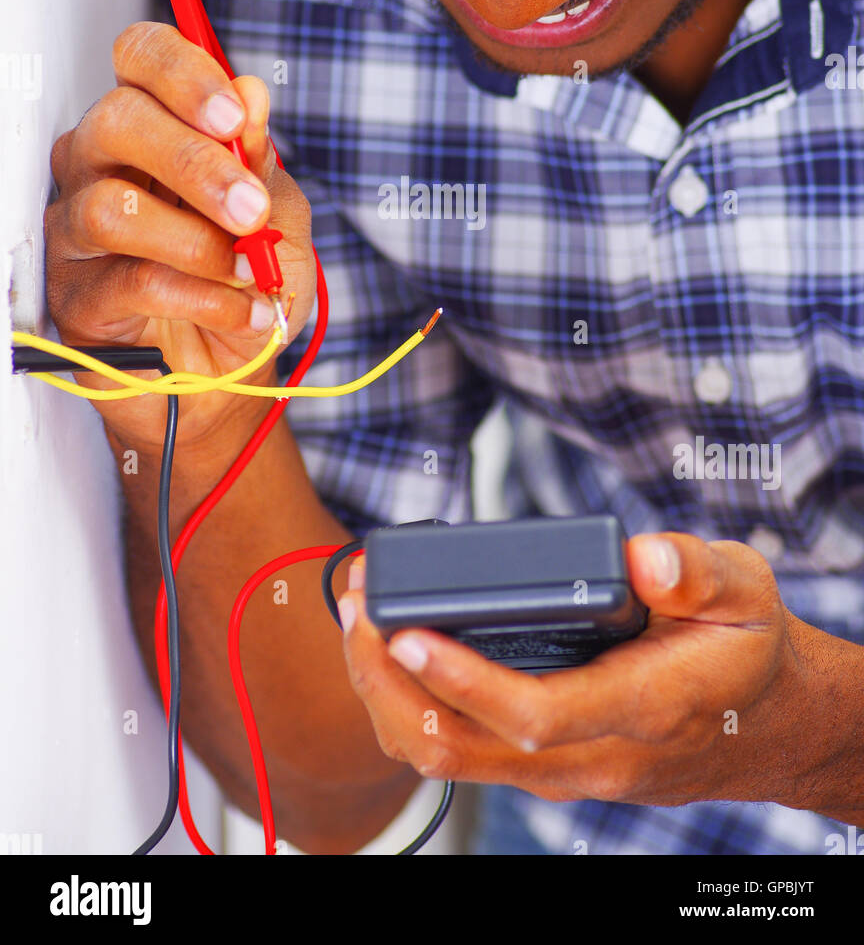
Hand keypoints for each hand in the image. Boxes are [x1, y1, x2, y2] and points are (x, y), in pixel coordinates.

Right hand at [44, 21, 316, 452]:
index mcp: (152, 125)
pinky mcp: (74, 296)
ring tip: (247, 270)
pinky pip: (130, 282)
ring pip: (112, 207)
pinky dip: (202, 297)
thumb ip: (261, 160)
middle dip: (196, 164)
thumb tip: (251, 94)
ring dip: (197, 241)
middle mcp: (100, 163)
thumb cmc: (247, 280)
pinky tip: (241, 309)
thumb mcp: (278, 215)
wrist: (232, 370)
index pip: (139, 57)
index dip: (183, 74)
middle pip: (117, 121)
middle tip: (250, 209)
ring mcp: (77, 229)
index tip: (234, 116)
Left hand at [336, 533, 833, 811]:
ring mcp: (562, 772)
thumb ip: (697, 572)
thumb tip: (643, 557)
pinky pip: (460, 754)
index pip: (533, 714)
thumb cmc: (745, 649)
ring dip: (387, 695)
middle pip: (462, 748)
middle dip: (389, 681)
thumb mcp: (744, 592)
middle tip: (357, 604)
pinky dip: (411, 706)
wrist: (765, 725)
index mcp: (640, 709)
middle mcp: (590, 758)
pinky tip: (394, 649)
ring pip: (449, 759)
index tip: (407, 632)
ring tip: (360, 616)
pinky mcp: (544, 767)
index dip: (462, 680)